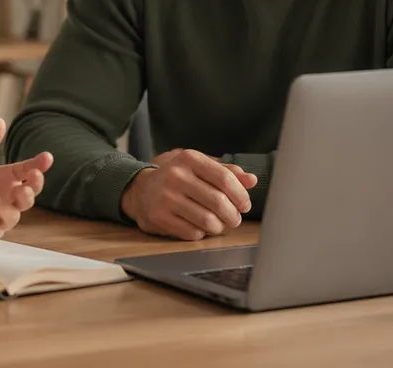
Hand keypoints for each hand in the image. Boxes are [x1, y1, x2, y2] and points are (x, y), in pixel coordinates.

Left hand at [0, 118, 53, 241]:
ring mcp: (0, 215)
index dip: (39, 164)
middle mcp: (8, 197)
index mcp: (7, 178)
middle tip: (31, 178)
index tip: (47, 157)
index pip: (28, 171)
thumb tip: (0, 120)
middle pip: (30, 195)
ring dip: (4, 205)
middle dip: (33, 188)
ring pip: (14, 214)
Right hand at [120, 149, 256, 240]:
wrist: (140, 190)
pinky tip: (198, 226)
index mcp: (189, 159)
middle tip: (235, 219)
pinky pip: (192, 233)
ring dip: (219, 227)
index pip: (225, 179)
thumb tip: (252, 180)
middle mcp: (176, 175)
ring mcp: (166, 197)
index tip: (245, 205)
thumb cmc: (178, 178)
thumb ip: (226, 172)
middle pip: (219, 202)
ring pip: (208, 220)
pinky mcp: (158, 217)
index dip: (241, 195)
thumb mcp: (199, 167)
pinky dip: (201, 233)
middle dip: (233, 216)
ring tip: (219, 224)